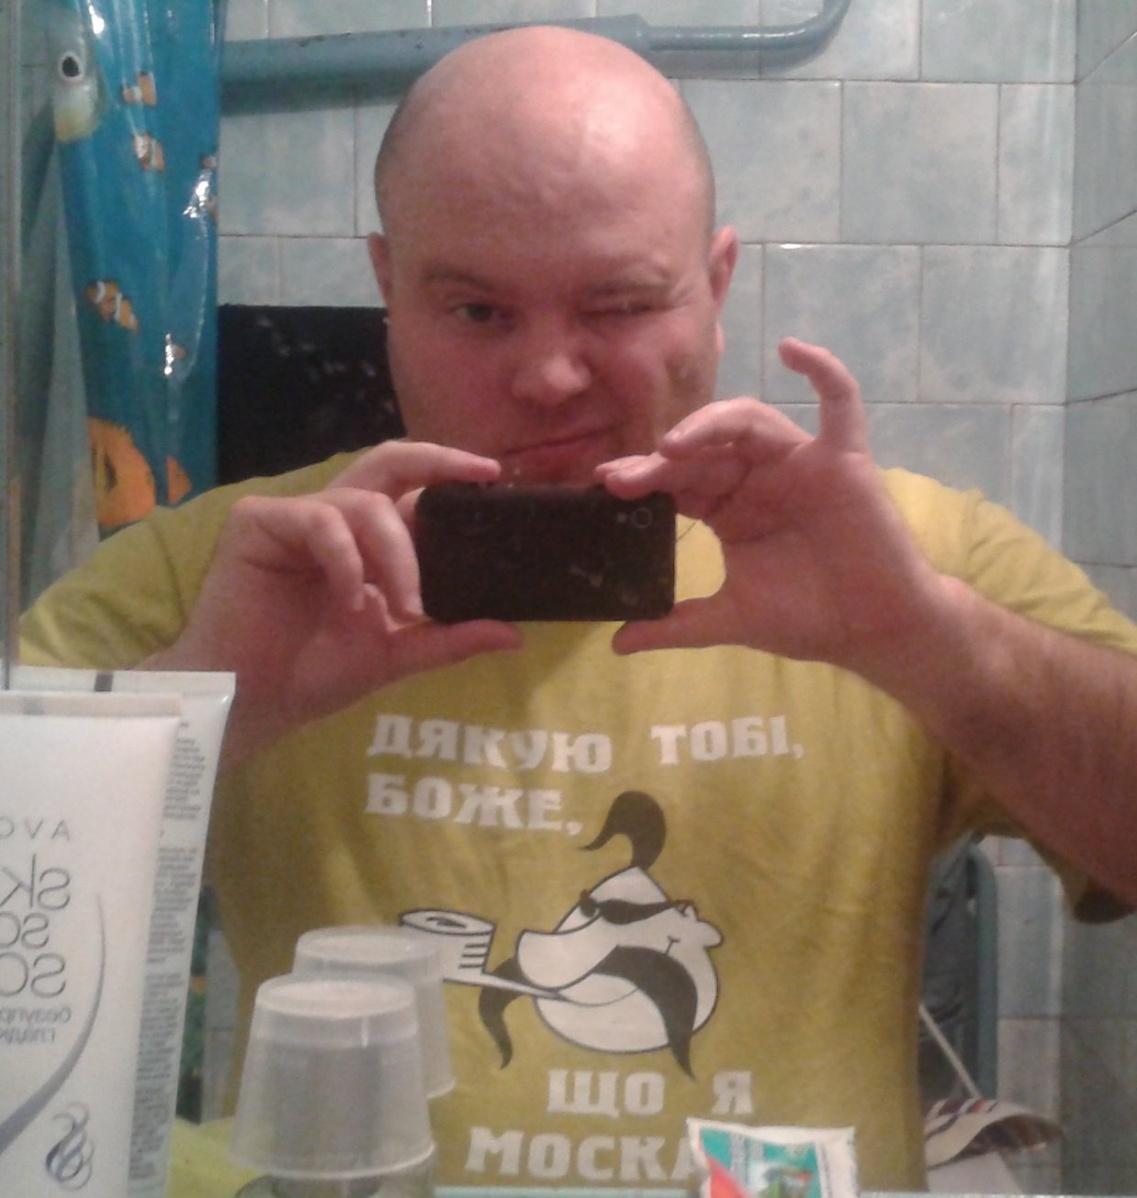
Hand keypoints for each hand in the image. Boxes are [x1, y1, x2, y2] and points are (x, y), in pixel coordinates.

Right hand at [149, 442, 521, 764]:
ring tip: (405, 606)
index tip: (494, 475)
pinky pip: (318, 521)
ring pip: (364, 503)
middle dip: (435, 460)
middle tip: (477, 472)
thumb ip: (450, 637)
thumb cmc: (316, 672)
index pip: (413, 493)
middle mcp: (336, 519)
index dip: (451, 475)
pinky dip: (346, 559)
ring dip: (396, 554)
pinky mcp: (258, 521)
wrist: (254, 700)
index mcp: (368, 542)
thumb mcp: (396, 654)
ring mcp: (296, 516)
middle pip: (388, 462)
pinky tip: (351, 599)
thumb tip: (514, 633)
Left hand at [598, 338, 948, 670]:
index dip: (643, 477)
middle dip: (660, 461)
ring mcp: (799, 463)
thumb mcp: (730, 619)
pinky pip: (840, 403)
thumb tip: (617, 644)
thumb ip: (676, 626)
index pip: (677, 481)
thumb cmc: (808, 618)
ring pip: (750, 422)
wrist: (873, 631)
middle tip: (621, 477)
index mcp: (728, 507)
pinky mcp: (843, 459)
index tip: (605, 482)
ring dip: (709, 424)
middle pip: (703, 450)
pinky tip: (791, 348)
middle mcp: (757, 477)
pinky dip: (822, 370)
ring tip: (672, 445)